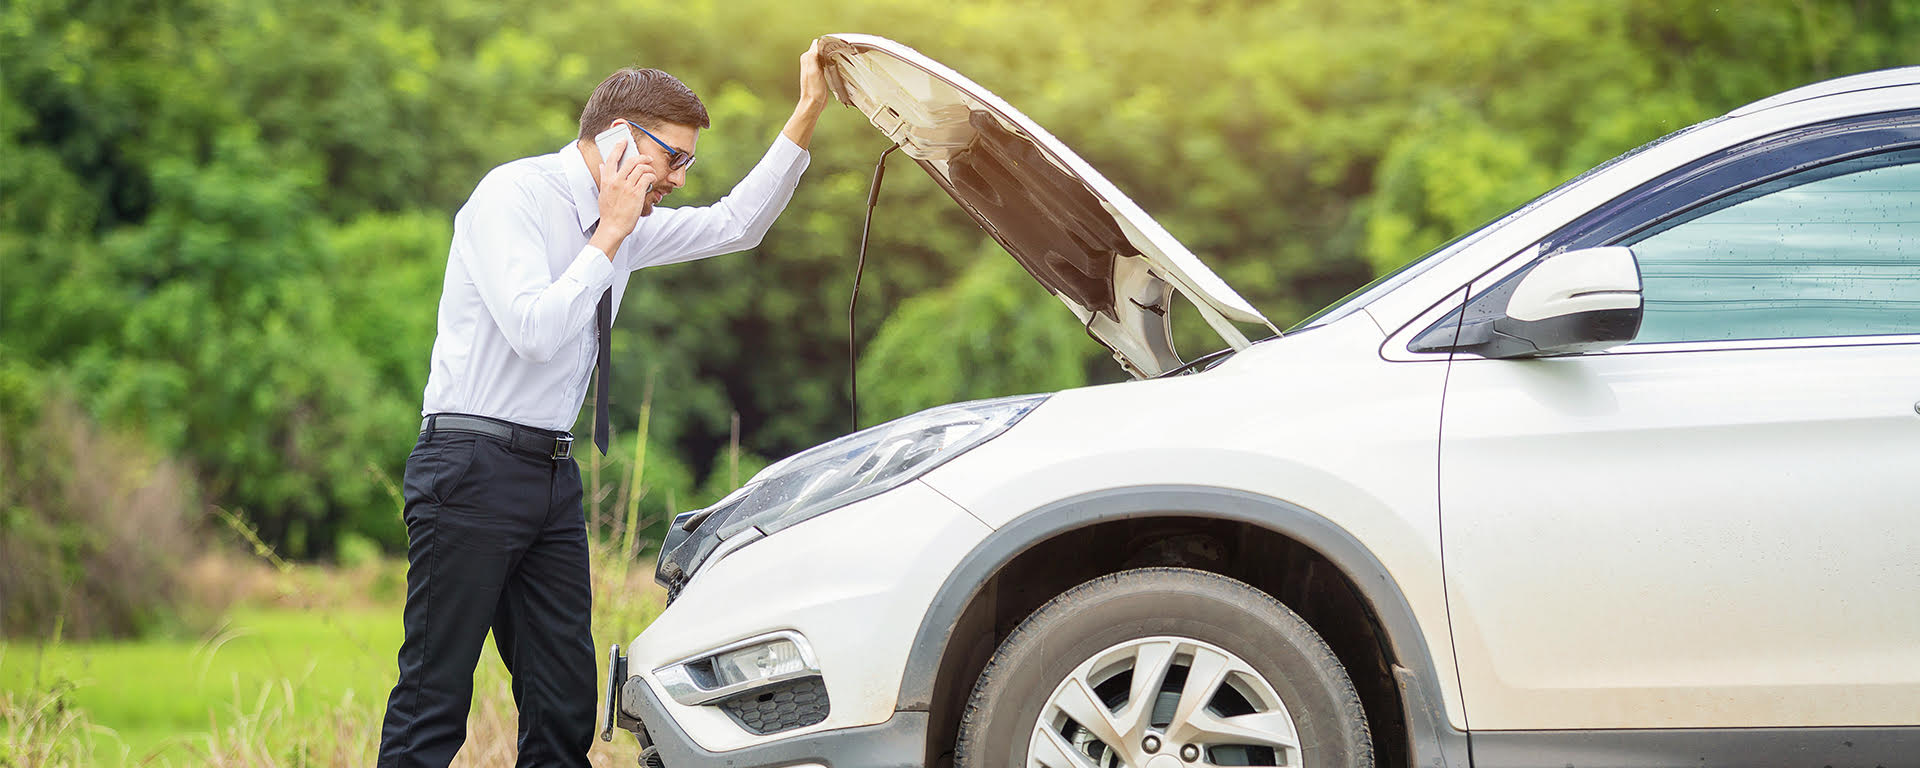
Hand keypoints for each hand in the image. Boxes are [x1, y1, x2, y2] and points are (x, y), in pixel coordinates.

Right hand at [592, 139, 655, 254]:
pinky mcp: (636, 193)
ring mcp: (626, 187)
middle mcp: (616, 181)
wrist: (612, 227)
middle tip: (647, 158)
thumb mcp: (602, 193)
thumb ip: (603, 178)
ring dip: (649, 168)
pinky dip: (651, 176)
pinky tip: (652, 179)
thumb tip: (602, 165)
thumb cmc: (608, 212)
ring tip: (651, 172)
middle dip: (642, 157)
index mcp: (607, 180)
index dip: (618, 147)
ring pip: (641, 168)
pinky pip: (646, 178)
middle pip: (630, 160)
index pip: (612, 158)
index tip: (624, 141)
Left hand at [783, 39, 831, 147]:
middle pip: (822, 48)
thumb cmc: (814, 90)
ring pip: (824, 54)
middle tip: (839, 52)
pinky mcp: (819, 72)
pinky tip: (836, 66)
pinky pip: (826, 62)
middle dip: (830, 48)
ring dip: (831, 55)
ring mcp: (814, 66)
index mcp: (807, 57)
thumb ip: (813, 57)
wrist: (813, 104)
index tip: (836, 46)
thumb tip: (818, 44)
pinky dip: (831, 62)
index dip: (827, 43)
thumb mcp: (813, 71)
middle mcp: (809, 60)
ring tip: (839, 58)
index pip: (818, 43)